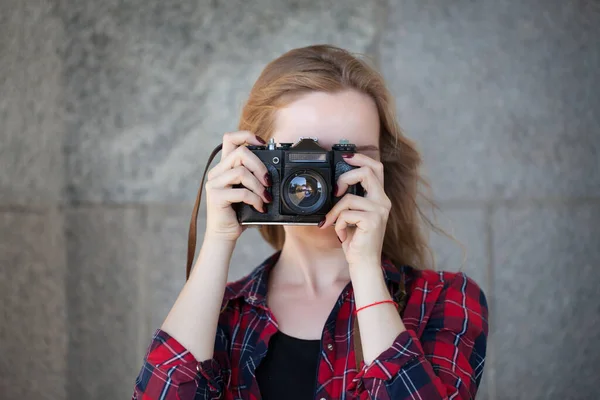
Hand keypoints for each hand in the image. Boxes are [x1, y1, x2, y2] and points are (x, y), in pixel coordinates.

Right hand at [204, 131, 271, 241]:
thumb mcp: (248, 190)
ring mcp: (214, 183)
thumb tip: (273, 171)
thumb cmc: (238, 213)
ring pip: (241, 172)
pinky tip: (260, 207)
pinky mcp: (215, 196)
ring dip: (259, 186)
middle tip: (268, 181)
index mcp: (224, 166)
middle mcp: (217, 172)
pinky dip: (255, 199)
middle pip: (240, 153)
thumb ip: (254, 177)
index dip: (247, 136)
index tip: (263, 143)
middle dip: (260, 166)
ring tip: (265, 197)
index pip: (230, 138)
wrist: (225, 234)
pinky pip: (241, 191)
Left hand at [319, 153, 390, 267]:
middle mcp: (383, 201)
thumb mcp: (353, 215)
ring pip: (348, 198)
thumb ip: (350, 199)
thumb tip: (335, 186)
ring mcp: (379, 211)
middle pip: (367, 172)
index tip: (346, 156)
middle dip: (346, 176)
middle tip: (335, 191)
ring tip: (332, 223)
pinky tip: (343, 234)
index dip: (361, 158)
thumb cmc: (357, 240)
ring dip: (334, 212)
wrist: (363, 262)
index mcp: (379, 197)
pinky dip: (338, 224)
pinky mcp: (372, 221)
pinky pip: (345, 214)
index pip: (376, 168)